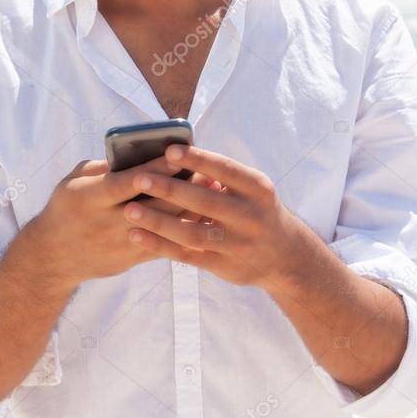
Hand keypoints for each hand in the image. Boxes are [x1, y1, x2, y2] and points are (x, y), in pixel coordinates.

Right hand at [23, 152, 223, 289]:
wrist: (53, 256)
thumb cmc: (67, 207)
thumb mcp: (74, 180)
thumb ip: (104, 167)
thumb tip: (139, 153)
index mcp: (91, 199)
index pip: (128, 182)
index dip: (155, 169)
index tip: (179, 153)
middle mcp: (108, 223)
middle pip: (154, 207)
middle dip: (183, 189)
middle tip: (208, 172)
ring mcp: (122, 244)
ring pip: (165, 228)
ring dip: (192, 209)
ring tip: (213, 191)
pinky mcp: (132, 259)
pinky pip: (166, 244)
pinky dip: (186, 228)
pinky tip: (204, 214)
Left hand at [120, 143, 303, 290]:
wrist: (286, 256)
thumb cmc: (256, 210)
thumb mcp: (252, 189)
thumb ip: (222, 176)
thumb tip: (175, 154)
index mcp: (257, 188)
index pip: (225, 170)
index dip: (197, 159)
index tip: (169, 150)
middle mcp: (250, 216)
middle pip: (204, 201)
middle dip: (170, 189)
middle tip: (139, 178)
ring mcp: (237, 245)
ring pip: (192, 233)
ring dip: (159, 221)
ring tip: (130, 209)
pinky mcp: (224, 267)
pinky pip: (187, 256)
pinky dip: (160, 245)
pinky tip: (137, 235)